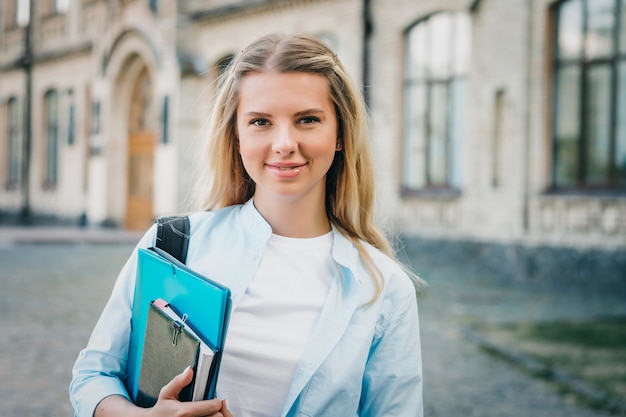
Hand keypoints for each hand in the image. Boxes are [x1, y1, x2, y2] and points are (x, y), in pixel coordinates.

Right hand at [94, 367, 232, 416]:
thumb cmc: (161, 410)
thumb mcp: (166, 394)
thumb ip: (178, 381)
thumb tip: (190, 370)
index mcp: (184, 412)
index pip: (213, 407)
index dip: (216, 402)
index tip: (214, 400)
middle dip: (218, 411)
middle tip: (214, 407)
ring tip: (213, 413)